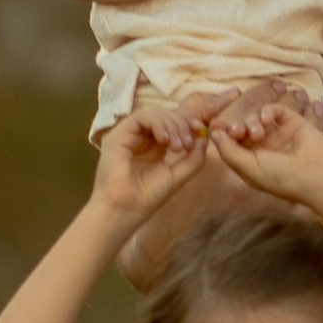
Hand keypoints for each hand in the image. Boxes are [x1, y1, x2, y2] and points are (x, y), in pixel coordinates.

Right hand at [93, 104, 212, 225]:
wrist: (125, 209)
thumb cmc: (148, 196)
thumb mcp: (179, 174)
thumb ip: (194, 156)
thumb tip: (204, 133)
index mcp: (154, 146)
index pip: (172, 124)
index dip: (187, 123)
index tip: (199, 131)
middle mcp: (140, 137)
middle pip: (165, 115)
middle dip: (181, 125)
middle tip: (187, 144)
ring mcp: (129, 134)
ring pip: (155, 113)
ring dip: (171, 125)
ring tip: (177, 146)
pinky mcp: (118, 134)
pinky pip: (141, 116)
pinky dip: (157, 123)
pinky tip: (165, 140)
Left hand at [209, 92, 322, 205]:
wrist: (315, 173)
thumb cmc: (281, 178)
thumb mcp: (248, 168)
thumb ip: (228, 151)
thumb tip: (213, 133)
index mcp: (250, 161)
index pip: (231, 143)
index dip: (223, 134)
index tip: (216, 127)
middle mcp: (263, 147)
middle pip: (242, 128)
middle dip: (238, 127)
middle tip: (240, 130)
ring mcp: (277, 134)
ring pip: (256, 118)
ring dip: (252, 120)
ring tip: (259, 131)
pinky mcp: (292, 122)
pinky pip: (274, 110)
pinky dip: (267, 111)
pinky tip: (267, 119)